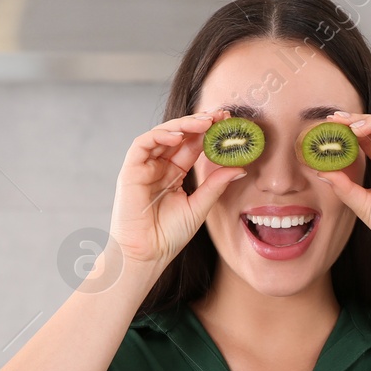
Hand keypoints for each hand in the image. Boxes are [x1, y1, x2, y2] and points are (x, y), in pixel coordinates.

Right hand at [108, 108, 245, 273]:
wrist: (147, 254)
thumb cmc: (169, 236)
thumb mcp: (199, 206)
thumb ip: (216, 185)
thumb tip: (240, 167)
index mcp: (174, 173)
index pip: (193, 145)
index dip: (210, 133)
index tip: (229, 123)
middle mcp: (159, 166)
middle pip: (180, 135)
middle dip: (200, 123)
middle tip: (221, 116)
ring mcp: (144, 166)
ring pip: (163, 135)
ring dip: (184, 125)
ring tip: (205, 122)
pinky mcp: (131, 170)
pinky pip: (143, 144)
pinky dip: (160, 136)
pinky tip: (179, 136)